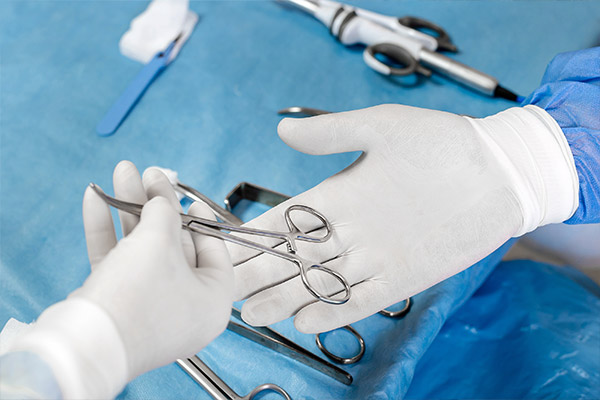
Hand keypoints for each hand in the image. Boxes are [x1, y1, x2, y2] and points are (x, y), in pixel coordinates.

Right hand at [10, 161, 232, 398]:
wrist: (87, 344)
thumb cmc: (139, 295)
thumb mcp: (160, 241)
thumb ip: (165, 212)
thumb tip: (161, 199)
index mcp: (213, 298)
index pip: (213, 249)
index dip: (198, 217)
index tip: (187, 195)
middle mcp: (185, 306)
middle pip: (174, 244)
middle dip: (156, 203)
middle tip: (147, 173)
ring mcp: (150, 307)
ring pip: (142, 249)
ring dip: (129, 209)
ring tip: (121, 172)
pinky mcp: (118, 306)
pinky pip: (118, 263)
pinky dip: (106, 232)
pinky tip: (95, 198)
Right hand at [231, 104, 577, 333]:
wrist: (499, 172)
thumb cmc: (443, 143)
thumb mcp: (382, 127)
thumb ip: (332, 133)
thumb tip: (282, 129)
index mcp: (339, 194)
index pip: (284, 219)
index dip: (252, 235)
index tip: (222, 248)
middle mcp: (351, 229)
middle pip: (293, 257)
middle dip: (258, 273)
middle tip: (223, 290)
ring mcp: (375, 256)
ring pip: (319, 282)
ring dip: (286, 298)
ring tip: (252, 313)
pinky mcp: (404, 278)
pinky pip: (361, 299)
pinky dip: (334, 310)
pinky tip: (305, 321)